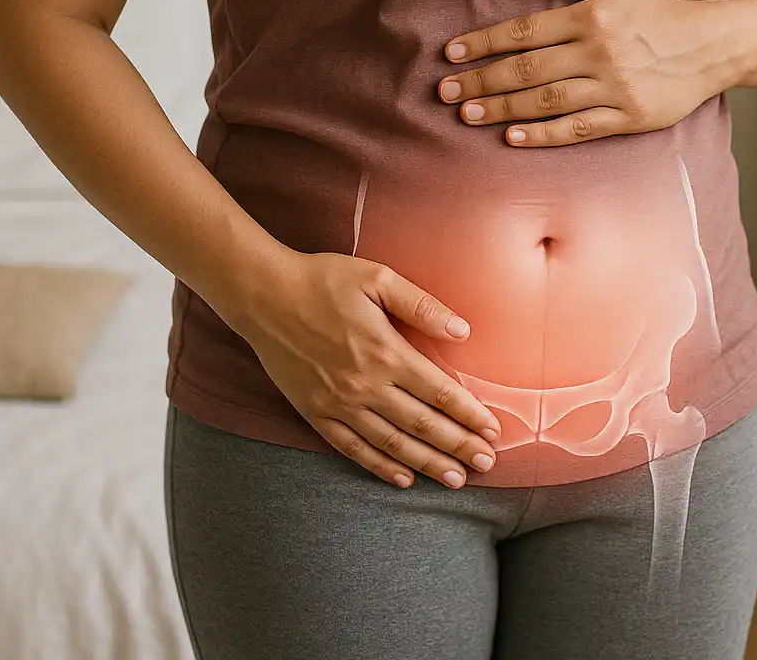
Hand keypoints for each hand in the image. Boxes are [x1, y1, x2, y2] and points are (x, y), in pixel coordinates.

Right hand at [234, 250, 502, 488]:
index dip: (469, 414)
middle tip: (487, 464)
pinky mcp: (315, 413)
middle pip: (423, 424)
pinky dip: (380, 466)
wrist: (265, 296)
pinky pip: (353, 449)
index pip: (439, 392)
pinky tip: (402, 478)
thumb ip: (422, 306)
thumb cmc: (324, 280)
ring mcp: (339, 404)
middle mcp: (366, 385)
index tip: (492, 430)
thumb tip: (463, 330)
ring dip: (427, 463)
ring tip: (456, 478)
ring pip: (392, 443)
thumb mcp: (377, 279)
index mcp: (386, 352)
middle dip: (459, 446)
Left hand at [437, 0, 731, 146]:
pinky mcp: (627, 118)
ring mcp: (612, 88)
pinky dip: (543, 134)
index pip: (525, 31)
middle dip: (482, 80)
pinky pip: (578, 128)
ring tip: (468, 114)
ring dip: (503, 108)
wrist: (711, 47)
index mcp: (591, 17)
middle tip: (446, 91)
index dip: (485, 42)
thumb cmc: (658, 10)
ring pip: (546, 100)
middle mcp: (598, 53)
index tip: (453, 53)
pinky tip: (512, 137)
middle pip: (527, 69)